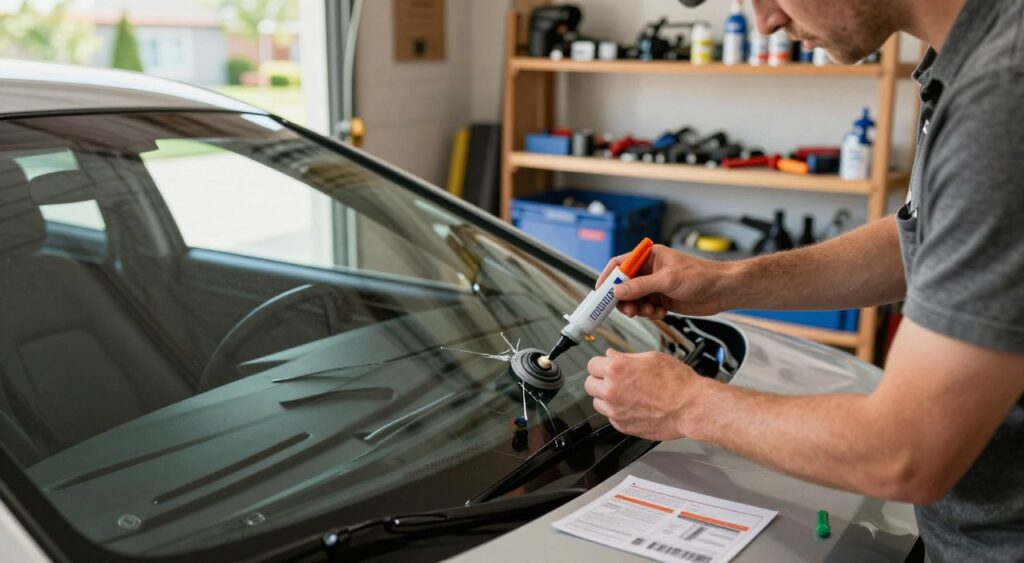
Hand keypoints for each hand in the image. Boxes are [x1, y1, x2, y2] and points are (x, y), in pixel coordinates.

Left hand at [584, 349, 704, 440]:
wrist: (690, 407)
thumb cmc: (677, 382)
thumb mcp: (651, 357)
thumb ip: (626, 357)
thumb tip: (611, 355)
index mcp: (616, 369)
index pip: (591, 365)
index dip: (601, 365)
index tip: (606, 367)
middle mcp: (611, 390)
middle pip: (589, 384)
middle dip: (600, 381)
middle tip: (615, 381)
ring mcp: (615, 410)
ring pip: (597, 403)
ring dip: (606, 398)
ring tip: (626, 395)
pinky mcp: (622, 426)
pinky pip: (611, 417)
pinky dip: (618, 412)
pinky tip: (634, 407)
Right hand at [596, 244, 729, 319]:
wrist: (722, 290)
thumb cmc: (701, 276)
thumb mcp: (667, 280)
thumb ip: (640, 286)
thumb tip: (618, 291)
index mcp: (649, 257)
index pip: (620, 264)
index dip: (608, 277)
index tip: (601, 292)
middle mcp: (650, 271)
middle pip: (624, 285)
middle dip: (623, 299)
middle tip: (627, 309)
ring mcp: (655, 286)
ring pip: (634, 299)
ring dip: (637, 308)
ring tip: (648, 311)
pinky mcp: (662, 300)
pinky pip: (646, 308)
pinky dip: (649, 313)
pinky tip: (660, 313)